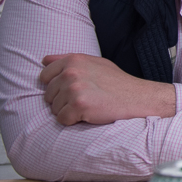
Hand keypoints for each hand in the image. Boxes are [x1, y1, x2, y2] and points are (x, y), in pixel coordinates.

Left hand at [40, 53, 175, 124]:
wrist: (138, 97)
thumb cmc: (116, 82)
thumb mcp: (95, 63)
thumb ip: (69, 60)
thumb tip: (44, 61)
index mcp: (73, 60)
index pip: (44, 76)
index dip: (56, 86)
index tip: (73, 89)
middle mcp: (71, 72)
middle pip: (49, 94)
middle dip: (63, 100)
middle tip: (86, 98)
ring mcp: (75, 89)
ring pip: (55, 108)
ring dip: (69, 111)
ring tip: (90, 106)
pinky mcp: (79, 105)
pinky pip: (62, 119)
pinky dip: (74, 121)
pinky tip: (89, 114)